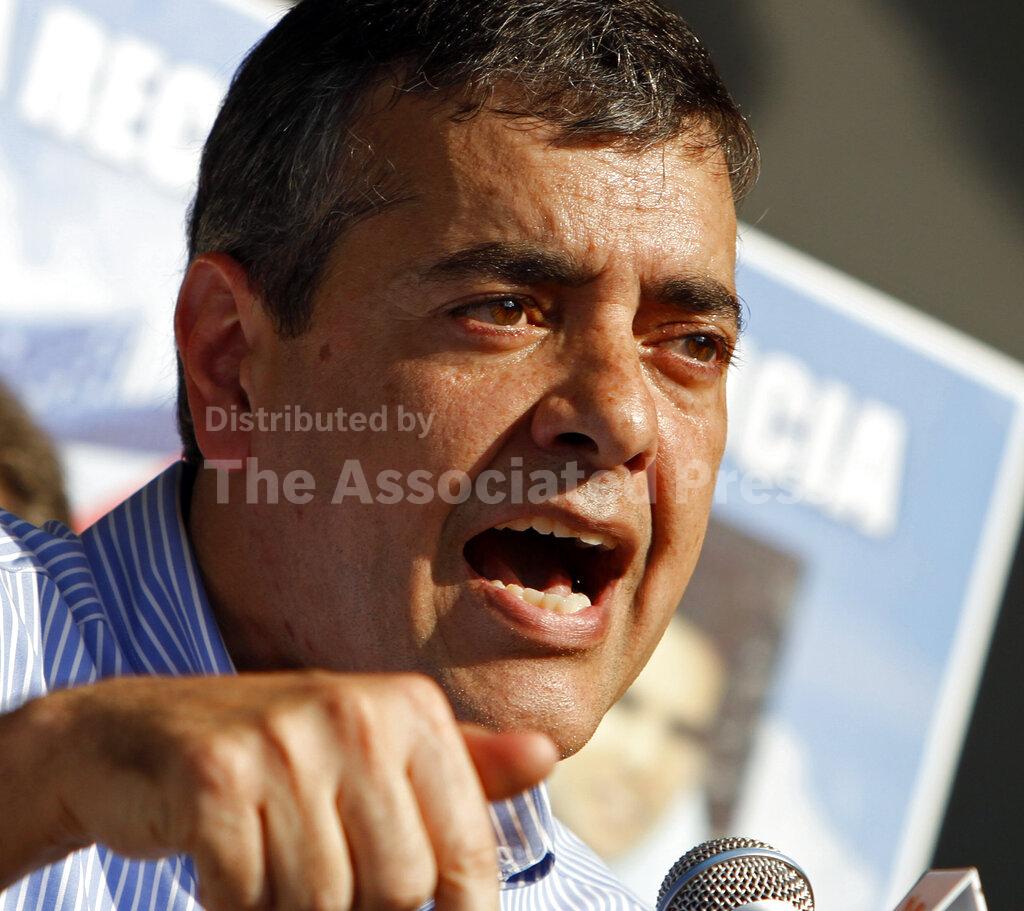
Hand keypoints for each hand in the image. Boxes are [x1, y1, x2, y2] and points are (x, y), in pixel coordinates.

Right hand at [10, 671, 557, 909]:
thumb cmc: (280, 754)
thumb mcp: (375, 749)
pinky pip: (247, 901)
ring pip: (321, 904)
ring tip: (269, 863)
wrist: (139, 733)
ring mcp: (282, 742)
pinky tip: (223, 863)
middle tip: (316, 874)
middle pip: (396, 890)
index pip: (464, 855)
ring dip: (289, 906)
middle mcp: (355, 713)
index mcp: (408, 709)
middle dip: (357, 906)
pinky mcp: (214, 778)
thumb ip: (460, 765)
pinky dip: (233, 904)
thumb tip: (547, 756)